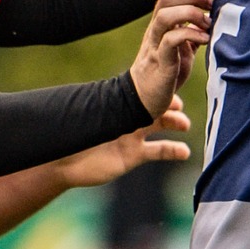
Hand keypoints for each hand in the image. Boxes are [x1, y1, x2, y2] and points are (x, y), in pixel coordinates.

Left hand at [54, 100, 190, 187]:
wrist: (64, 162)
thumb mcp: (90, 118)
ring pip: (160, 126)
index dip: (157, 88)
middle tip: (179, 106)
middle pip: (154, 105)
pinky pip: (157, 151)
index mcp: (117, 104)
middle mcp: (127, 117)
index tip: (169, 86)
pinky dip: (173, 151)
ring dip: (175, 123)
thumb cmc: (72, 136)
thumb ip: (106, 107)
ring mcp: (132, 136)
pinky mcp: (133, 155)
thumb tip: (120, 96)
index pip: (142, 92)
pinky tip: (185, 152)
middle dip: (169, 103)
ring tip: (185, 124)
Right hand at [129, 0, 216, 114]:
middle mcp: (157, 28)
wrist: (145, 98)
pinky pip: (170, 41)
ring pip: (164, 15)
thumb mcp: (185, 47)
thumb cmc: (168, 71)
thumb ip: (197, 31)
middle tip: (214, 4)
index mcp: (165, 20)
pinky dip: (189, 35)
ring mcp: (156, 43)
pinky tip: (206, 39)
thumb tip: (223, 18)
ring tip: (209, 23)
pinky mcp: (160, 61)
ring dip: (190, 13)